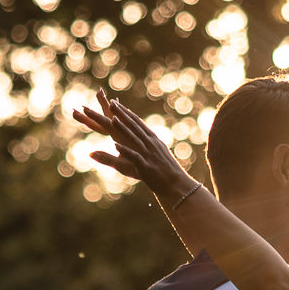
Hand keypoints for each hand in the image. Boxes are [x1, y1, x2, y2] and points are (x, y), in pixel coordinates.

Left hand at [74, 89, 192, 202]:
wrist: (178, 186)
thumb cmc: (166, 173)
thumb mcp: (154, 157)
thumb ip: (144, 148)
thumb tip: (135, 146)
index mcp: (153, 140)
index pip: (137, 123)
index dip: (125, 112)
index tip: (115, 103)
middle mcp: (151, 144)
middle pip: (134, 127)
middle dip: (122, 114)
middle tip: (110, 103)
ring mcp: (149, 155)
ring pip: (134, 139)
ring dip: (123, 128)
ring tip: (112, 119)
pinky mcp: (146, 167)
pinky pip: (134, 157)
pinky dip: (125, 151)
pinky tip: (115, 145)